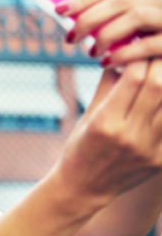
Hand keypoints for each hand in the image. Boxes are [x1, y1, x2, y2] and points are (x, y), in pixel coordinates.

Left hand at [55, 0, 161, 67]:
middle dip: (89, 18)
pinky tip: (107, 63)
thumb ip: (116, 11)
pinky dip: (123, 53)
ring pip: (135, 16)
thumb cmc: (155, 39)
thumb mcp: (141, 18)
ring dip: (105, 35)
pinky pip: (148, 45)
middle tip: (69, 38)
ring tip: (91, 53)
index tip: (59, 10)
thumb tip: (75, 2)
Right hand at [57, 59, 161, 205]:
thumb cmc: (81, 148)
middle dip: (159, 64)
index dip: (139, 56)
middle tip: (156, 56)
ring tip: (160, 77)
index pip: (133, 76)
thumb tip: (123, 52)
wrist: (84, 188)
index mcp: (105, 123)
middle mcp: (129, 136)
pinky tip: (161, 101)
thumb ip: (108, 84)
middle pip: (158, 86)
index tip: (139, 47)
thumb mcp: (89, 115)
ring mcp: (149, 150)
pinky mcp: (161, 160)